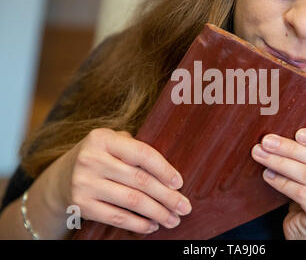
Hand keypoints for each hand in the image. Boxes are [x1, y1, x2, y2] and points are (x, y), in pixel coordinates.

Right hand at [46, 128, 191, 234]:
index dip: (164, 169)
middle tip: (185, 207)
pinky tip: (152, 225)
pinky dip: (139, 223)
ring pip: (132, 201)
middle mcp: (91, 159)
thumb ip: (136, 149)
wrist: (60, 179)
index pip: (142, 153)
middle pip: (140, 180)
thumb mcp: (112, 143)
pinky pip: (117, 217)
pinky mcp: (81, 205)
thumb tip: (171, 175)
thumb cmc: (100, 158)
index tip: (180, 183)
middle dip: (167, 196)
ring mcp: (84, 183)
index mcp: (102, 138)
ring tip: (173, 219)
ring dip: (158, 212)